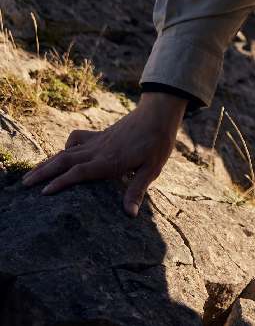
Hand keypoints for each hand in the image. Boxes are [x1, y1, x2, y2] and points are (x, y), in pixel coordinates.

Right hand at [22, 91, 186, 216]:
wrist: (159, 112)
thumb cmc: (157, 141)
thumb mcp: (152, 168)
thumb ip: (137, 190)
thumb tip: (129, 214)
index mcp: (109, 160)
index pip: (80, 172)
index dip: (61, 182)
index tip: (44, 193)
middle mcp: (99, 150)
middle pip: (65, 160)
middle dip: (44, 172)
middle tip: (25, 184)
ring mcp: (98, 141)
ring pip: (67, 151)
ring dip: (48, 161)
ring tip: (31, 173)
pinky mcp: (100, 135)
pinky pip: (77, 140)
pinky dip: (65, 147)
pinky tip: (62, 155)